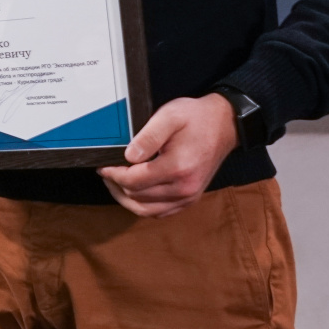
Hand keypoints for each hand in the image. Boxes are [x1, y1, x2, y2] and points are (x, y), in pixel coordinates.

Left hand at [97, 93, 239, 217]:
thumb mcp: (169, 116)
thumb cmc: (196, 118)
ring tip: (115, 183)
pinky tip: (134, 191)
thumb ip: (147, 136)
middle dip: (116, 186)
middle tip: (106, 172)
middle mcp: (184, 188)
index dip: (113, 175)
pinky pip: (161, 212)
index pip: (134, 181)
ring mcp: (189, 196)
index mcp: (177, 167)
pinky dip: (143, 205)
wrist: (225, 125)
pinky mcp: (191, 199)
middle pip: (137, 198)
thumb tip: (128, 156)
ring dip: (127, 199)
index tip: (103, 165)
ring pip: (147, 211)